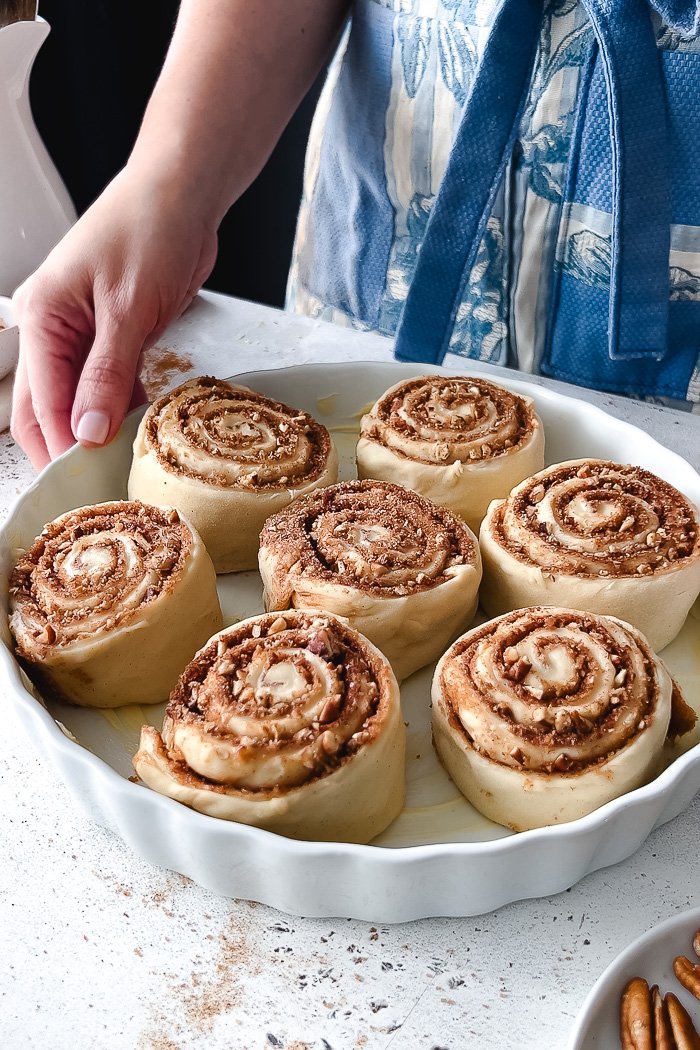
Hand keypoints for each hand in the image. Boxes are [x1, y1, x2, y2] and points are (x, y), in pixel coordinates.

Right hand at [11, 167, 217, 467]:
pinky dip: (122, 406)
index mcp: (41, 318)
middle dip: (70, 446)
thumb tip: (86, 431)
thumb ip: (106, 373)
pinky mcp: (114, 335)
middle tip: (100, 483)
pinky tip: (142, 427)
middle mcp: (53, 329)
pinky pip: (109, 384)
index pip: (41, 402)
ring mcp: (83, 333)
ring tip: (125, 463)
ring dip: (100, 429)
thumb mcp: (127, 308)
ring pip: (80, 399)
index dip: (63, 445)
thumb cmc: (148, 230)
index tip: (86, 481)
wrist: (182, 195)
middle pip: (48, 407)